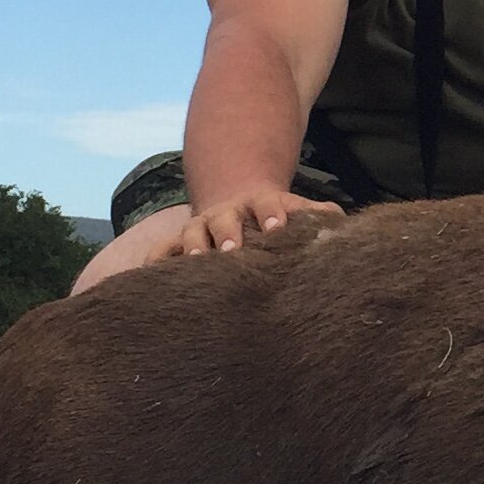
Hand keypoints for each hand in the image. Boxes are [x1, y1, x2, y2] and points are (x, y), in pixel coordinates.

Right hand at [166, 189, 341, 256]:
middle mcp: (225, 214)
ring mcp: (199, 228)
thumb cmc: (276, 218)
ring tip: (196, 263)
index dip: (272, 214)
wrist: (239, 203)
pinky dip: (151, 264)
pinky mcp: (178, 244)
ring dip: (192, 248)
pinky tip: (144, 280)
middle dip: (228, 234)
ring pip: (190, 235)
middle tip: (233, 249)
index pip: (268, 205)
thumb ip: (317, 216)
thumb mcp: (297, 210)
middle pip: (224, 221)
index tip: (277, 227)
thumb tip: (338, 219)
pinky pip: (159, 253)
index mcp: (260, 204)